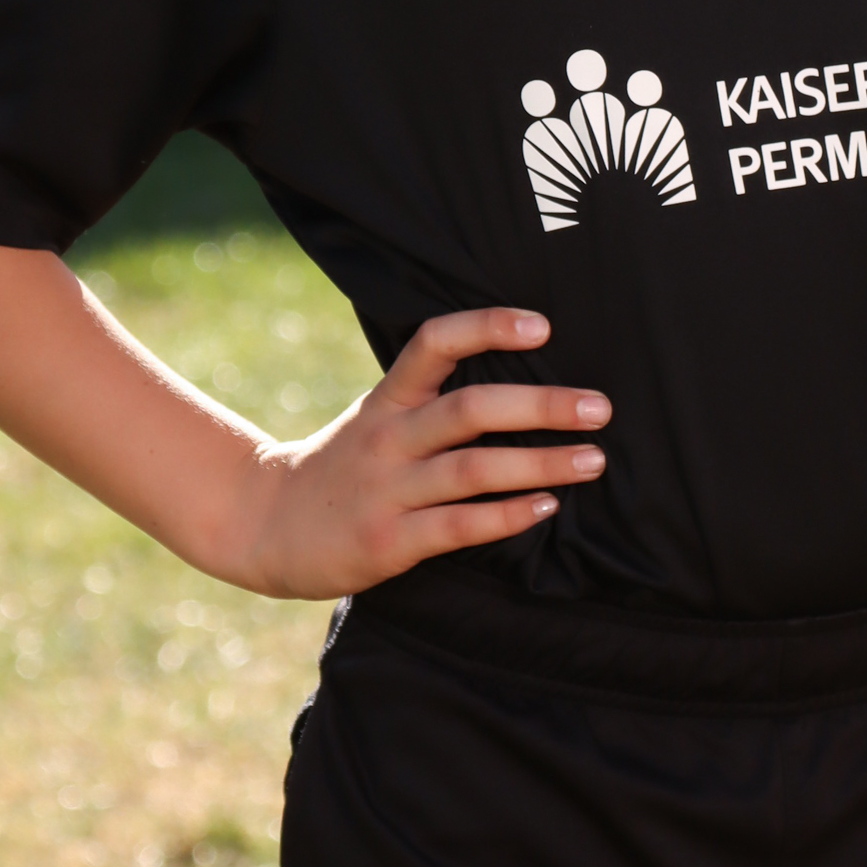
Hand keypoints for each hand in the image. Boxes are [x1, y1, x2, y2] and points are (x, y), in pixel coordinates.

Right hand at [235, 307, 607, 598]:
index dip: (487, 327)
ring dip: (540, 464)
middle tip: (600, 407)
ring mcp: (388, 489)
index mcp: (388, 397)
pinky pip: (458, 526)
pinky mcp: (389, 541)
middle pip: (470, 409)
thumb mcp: (377, 416)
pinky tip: (545, 508)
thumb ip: (431, 399)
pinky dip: (505, 516)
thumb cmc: (345, 466)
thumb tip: (522, 380)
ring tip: (593, 460)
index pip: (435, 343)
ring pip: (473, 470)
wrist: (266, 525)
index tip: (543, 325)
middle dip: (541, 406)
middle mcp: (389, 437)